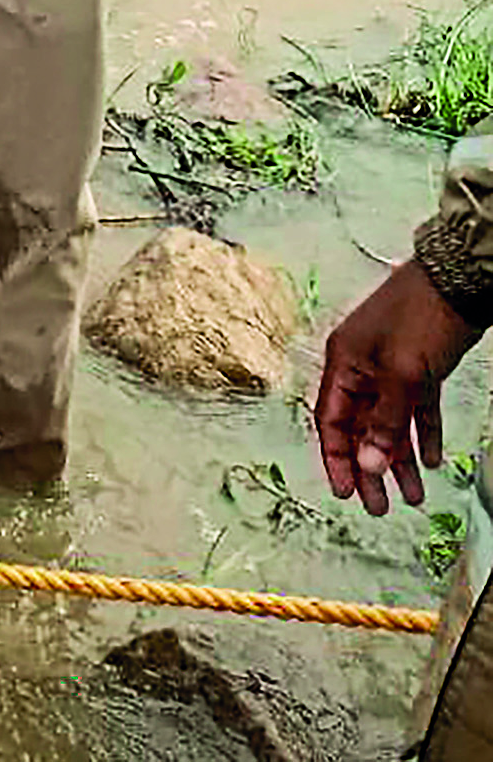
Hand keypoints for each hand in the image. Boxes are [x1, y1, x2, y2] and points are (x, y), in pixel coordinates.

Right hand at [315, 260, 479, 515]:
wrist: (457, 283)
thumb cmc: (419, 317)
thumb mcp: (401, 375)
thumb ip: (385, 422)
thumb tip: (369, 465)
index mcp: (344, 363)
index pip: (331, 419)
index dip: (337, 458)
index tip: (346, 493)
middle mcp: (362, 368)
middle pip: (360, 427)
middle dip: (370, 468)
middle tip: (380, 507)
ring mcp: (390, 369)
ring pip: (390, 424)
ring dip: (400, 458)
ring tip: (414, 496)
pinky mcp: (418, 369)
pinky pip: (415, 411)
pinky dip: (421, 434)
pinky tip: (430, 460)